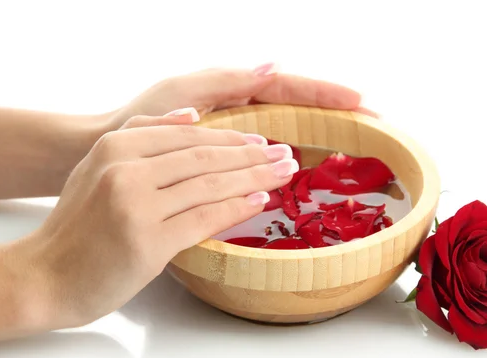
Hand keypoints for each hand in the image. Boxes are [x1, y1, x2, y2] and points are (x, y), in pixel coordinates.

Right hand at [18, 112, 296, 328]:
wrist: (45, 276)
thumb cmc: (77, 227)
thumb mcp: (98, 168)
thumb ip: (142, 137)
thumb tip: (193, 117)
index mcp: (115, 146)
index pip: (188, 137)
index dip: (232, 139)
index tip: (262, 143)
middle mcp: (125, 169)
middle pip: (204, 158)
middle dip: (253, 156)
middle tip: (287, 156)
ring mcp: (136, 205)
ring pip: (209, 184)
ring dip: (254, 178)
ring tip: (284, 174)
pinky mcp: (147, 241)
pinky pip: (203, 218)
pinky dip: (235, 208)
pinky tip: (259, 201)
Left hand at [108, 63, 377, 129]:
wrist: (112, 147)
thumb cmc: (140, 118)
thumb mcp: (181, 93)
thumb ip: (225, 81)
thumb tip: (274, 66)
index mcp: (234, 90)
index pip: (292, 87)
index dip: (326, 93)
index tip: (361, 102)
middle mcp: (241, 108)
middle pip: (299, 105)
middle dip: (336, 111)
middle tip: (374, 121)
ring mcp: (237, 132)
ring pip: (289, 127)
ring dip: (322, 131)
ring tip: (357, 138)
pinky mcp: (227, 156)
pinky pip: (268, 151)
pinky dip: (293, 153)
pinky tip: (311, 161)